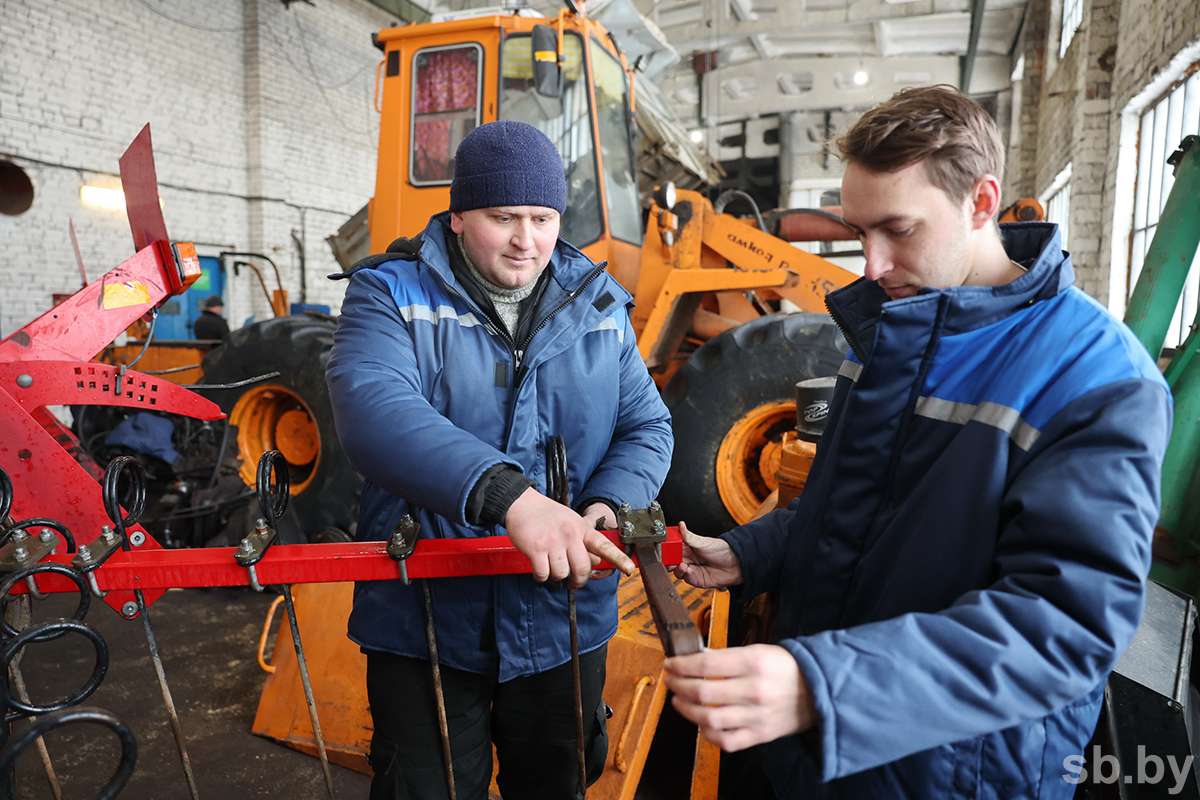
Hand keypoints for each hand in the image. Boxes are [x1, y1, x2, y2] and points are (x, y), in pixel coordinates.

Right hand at [505, 490, 632, 588]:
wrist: (523, 504)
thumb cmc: (547, 515)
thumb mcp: (571, 522)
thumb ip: (583, 541)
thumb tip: (594, 562)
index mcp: (581, 529)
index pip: (604, 546)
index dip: (619, 559)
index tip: (630, 569)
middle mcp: (570, 536)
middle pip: (582, 568)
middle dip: (578, 581)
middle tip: (574, 583)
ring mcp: (553, 542)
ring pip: (562, 573)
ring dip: (556, 577)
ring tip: (551, 569)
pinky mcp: (536, 549)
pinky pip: (543, 574)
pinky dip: (541, 577)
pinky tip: (540, 571)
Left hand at [663, 644, 816, 751]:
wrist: (819, 690)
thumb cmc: (786, 668)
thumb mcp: (758, 651)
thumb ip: (726, 656)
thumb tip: (696, 657)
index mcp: (754, 663)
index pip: (706, 664)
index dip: (681, 664)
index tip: (670, 664)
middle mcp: (754, 690)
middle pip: (703, 691)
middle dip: (678, 685)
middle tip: (671, 680)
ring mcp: (756, 716)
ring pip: (709, 718)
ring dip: (686, 709)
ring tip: (679, 700)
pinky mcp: (760, 735)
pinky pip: (726, 740)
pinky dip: (708, 734)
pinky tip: (701, 724)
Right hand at [671, 521, 742, 588]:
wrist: (737, 564)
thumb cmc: (722, 550)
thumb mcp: (704, 542)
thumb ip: (689, 536)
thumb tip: (680, 525)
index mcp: (688, 547)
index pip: (672, 548)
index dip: (666, 549)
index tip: (662, 549)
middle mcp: (689, 558)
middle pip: (672, 561)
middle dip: (668, 562)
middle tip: (667, 560)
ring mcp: (692, 569)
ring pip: (677, 571)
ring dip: (677, 569)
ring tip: (682, 565)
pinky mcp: (697, 579)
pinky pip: (687, 579)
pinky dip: (685, 575)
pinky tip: (688, 570)